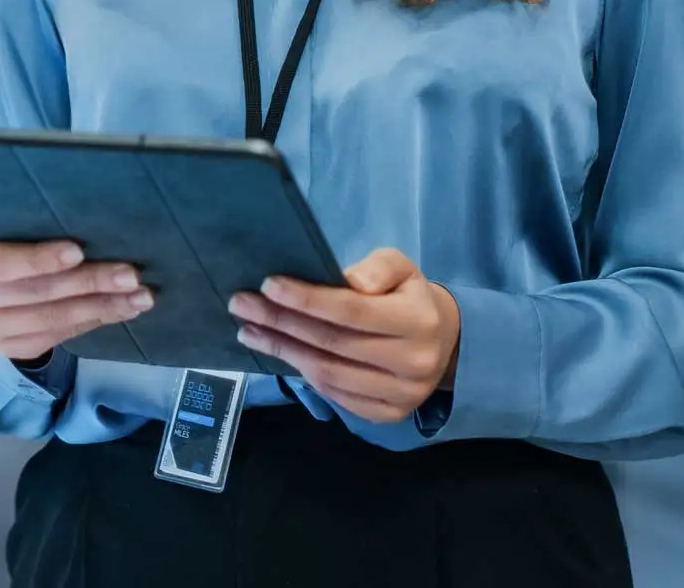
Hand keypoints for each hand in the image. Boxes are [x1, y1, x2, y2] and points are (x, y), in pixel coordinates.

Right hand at [0, 219, 152, 363]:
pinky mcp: (7, 347)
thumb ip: (38, 213)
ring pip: (50, 319)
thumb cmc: (14, 230)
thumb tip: (92, 203)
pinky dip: (94, 321)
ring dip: (101, 306)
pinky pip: (56, 337)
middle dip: (87, 282)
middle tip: (130, 274)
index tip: (78, 251)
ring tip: (139, 294)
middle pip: (33, 293)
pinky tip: (123, 309)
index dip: (38, 259)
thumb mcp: (15, 214)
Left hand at [230, 248, 459, 423]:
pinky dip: (303, 372)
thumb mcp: (402, 269)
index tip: (268, 284)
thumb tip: (347, 281)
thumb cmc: (408, 298)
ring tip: (249, 331)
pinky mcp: (387, 415)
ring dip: (283, 350)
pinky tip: (281, 353)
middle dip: (282, 322)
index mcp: (418, 321)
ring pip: (329, 374)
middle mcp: (413, 364)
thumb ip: (378, 268)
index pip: (353, 311)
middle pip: (333, 343)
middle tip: (243, 305)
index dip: (308, 299)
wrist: (441, 343)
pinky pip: (335, 395)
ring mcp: (401, 396)